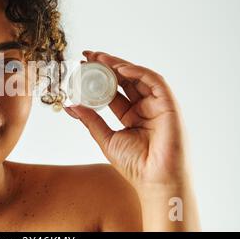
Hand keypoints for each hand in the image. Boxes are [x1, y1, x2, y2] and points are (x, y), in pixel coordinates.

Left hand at [64, 51, 190, 189]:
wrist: (155, 182)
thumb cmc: (136, 166)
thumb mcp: (106, 138)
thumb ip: (90, 120)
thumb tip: (70, 106)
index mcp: (132, 115)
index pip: (114, 90)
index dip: (98, 77)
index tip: (81, 66)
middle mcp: (145, 108)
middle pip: (125, 80)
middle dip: (106, 65)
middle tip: (88, 55)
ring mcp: (158, 106)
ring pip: (139, 77)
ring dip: (119, 65)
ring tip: (99, 58)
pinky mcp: (169, 106)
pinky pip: (155, 82)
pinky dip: (138, 72)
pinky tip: (120, 68)